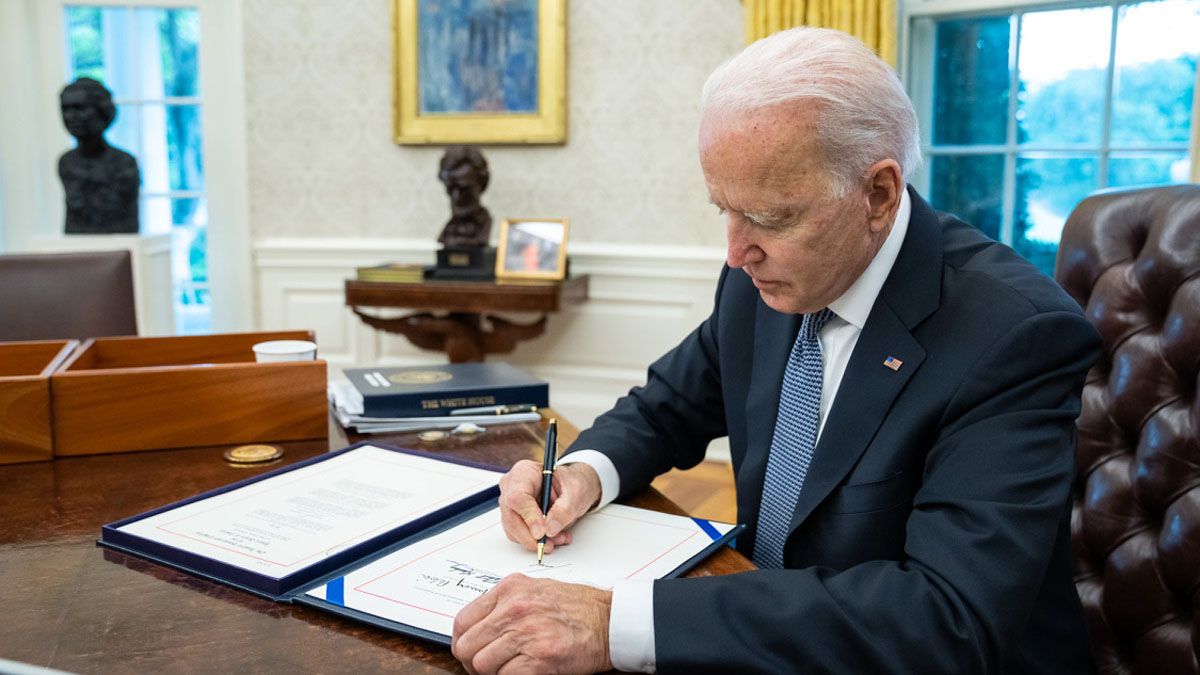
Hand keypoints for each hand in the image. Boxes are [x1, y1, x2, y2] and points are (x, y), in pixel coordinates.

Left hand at [452, 574, 612, 673]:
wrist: (610, 622)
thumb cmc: (578, 608)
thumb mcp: (535, 590)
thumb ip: (505, 604)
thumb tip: (479, 627)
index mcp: (509, 589)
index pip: (463, 621)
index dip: (463, 641)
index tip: (470, 650)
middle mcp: (514, 609)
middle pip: (467, 646)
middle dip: (474, 662)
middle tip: (488, 666)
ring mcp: (526, 633)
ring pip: (482, 665)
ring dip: (494, 672)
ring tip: (510, 668)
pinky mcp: (539, 658)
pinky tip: (526, 670)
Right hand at [498, 460, 600, 554]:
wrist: (573, 488)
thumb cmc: (572, 483)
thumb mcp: (575, 492)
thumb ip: (564, 509)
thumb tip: (550, 528)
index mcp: (525, 472)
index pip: (517, 497)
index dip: (529, 517)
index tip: (541, 532)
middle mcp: (512, 487)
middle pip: (511, 517)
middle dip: (531, 536)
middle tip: (549, 544)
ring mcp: (511, 504)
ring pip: (514, 530)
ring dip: (536, 540)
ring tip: (558, 538)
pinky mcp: (515, 518)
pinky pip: (519, 535)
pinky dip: (536, 541)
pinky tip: (553, 537)